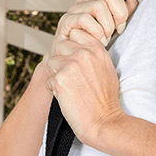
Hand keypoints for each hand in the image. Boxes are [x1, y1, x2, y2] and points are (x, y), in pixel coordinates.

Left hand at [40, 0, 151, 144]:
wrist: (104, 122)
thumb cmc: (107, 101)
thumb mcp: (107, 70)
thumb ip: (94, 55)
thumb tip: (82, 48)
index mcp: (97, 49)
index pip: (75, 34)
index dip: (72, 47)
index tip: (76, 60)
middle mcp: (83, 53)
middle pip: (60, 46)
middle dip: (62, 60)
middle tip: (72, 78)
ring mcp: (70, 65)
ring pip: (51, 62)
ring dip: (57, 74)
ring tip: (70, 89)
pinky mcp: (59, 80)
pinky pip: (48, 80)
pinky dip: (54, 90)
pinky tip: (67, 98)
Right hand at [42, 0, 151, 71]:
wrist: (70, 61)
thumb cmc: (92, 45)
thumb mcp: (113, 29)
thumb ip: (122, 15)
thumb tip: (136, 0)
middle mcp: (86, 0)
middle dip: (119, 13)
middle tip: (119, 30)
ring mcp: (75, 9)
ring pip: (98, 6)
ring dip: (107, 26)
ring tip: (106, 39)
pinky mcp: (66, 21)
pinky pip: (86, 19)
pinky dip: (96, 32)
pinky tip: (98, 42)